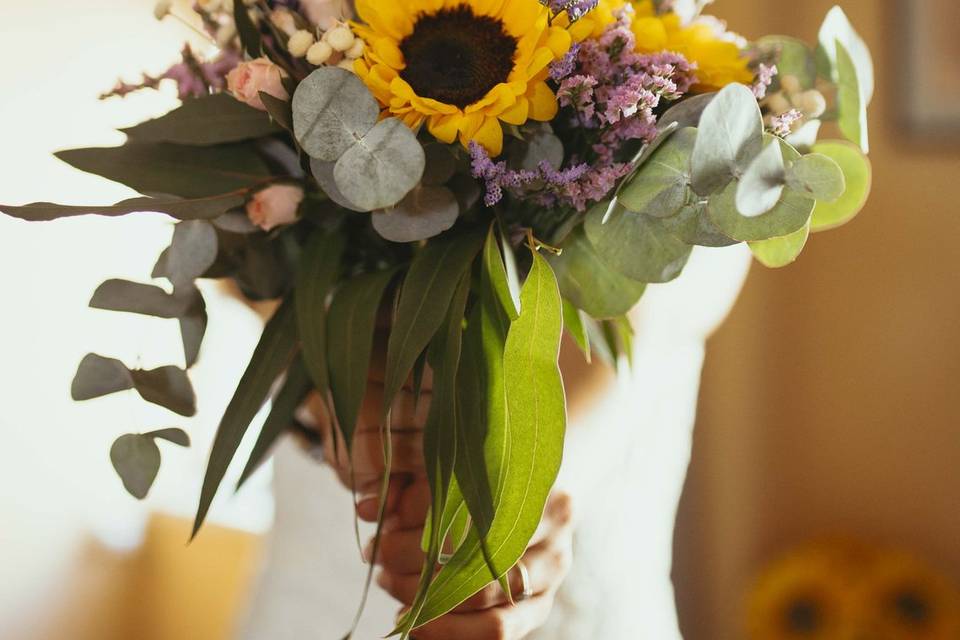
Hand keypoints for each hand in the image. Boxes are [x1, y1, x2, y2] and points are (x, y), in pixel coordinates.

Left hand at [372, 488, 574, 639]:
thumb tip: (367, 510)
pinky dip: (451, 637)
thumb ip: (413, 488)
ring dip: (436, 620)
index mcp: (539, 492)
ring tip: (401, 609)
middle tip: (382, 572)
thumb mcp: (453, 472)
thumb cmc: (486, 479)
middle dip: (419, 580)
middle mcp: (555, 541)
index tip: (382, 537)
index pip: (476, 522)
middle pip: (481, 574)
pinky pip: (496, 637)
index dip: (422, 535)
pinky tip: (419, 627)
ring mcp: (550, 583)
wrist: (532, 499)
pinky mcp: (538, 611)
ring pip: (492, 619)